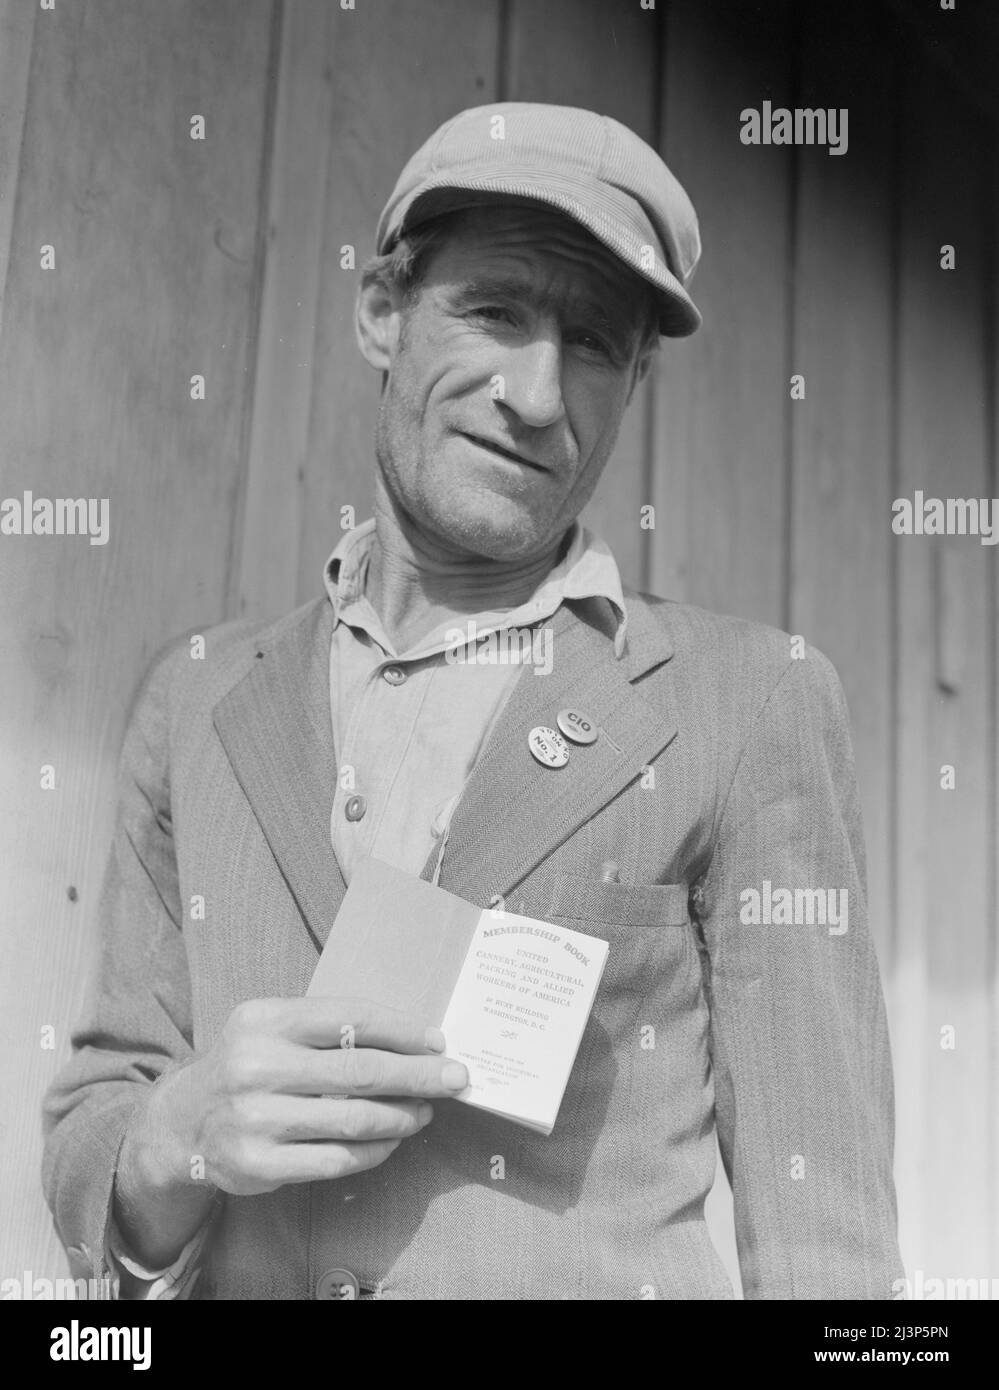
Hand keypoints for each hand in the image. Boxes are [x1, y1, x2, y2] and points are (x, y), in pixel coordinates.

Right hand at [114, 997, 466, 1264]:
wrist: (183, 1121)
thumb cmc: (249, 1064)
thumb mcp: (272, 1027)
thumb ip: (327, 1026)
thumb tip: (411, 1037)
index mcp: (265, 1020)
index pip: (349, 1018)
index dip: (402, 1030)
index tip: (438, 1041)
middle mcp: (255, 1067)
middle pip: (359, 1070)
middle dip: (417, 1074)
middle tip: (454, 1077)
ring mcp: (255, 1119)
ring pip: (353, 1119)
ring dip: (402, 1115)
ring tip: (425, 1110)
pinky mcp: (258, 1165)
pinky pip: (336, 1160)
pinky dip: (375, 1150)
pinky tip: (392, 1140)